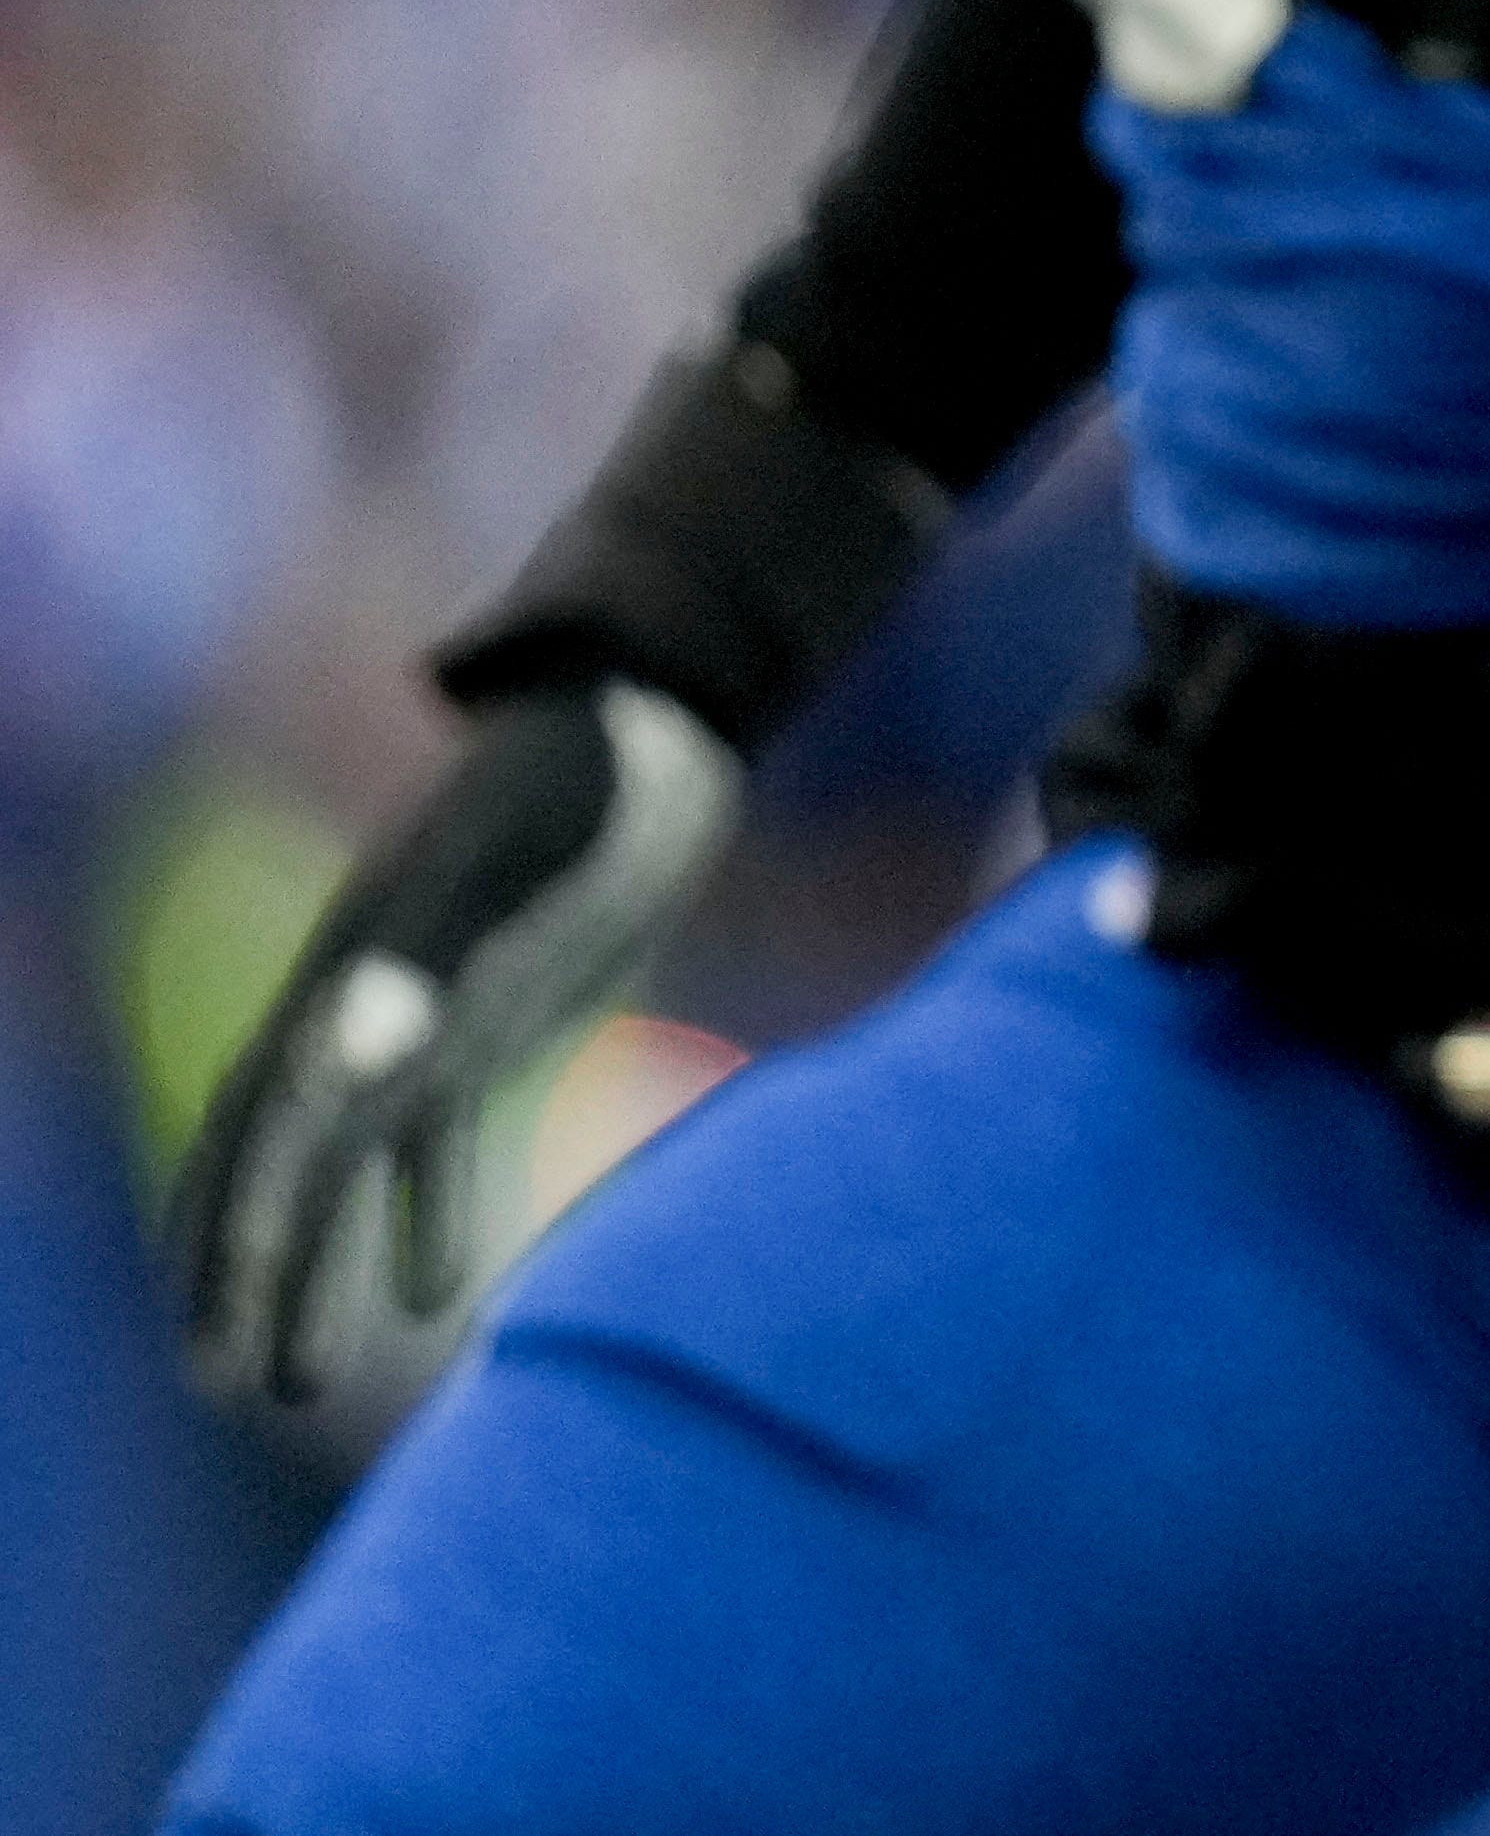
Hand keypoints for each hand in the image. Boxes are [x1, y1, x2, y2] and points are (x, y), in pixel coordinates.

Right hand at [174, 678, 737, 1413]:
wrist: (652, 722)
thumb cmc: (578, 784)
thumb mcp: (506, 860)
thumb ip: (425, 956)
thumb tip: (344, 1063)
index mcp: (347, 980)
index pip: (265, 1130)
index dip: (232, 1232)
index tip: (215, 1339)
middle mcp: (366, 1011)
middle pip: (276, 1166)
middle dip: (237, 1275)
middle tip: (215, 1388)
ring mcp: (425, 1021)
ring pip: (345, 1172)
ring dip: (317, 1271)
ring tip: (298, 1384)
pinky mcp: (493, 1023)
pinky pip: (436, 1142)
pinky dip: (428, 1216)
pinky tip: (437, 1294)